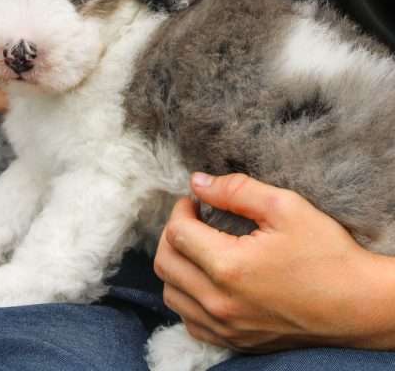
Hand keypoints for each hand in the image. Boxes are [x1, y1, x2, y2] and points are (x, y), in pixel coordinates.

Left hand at [154, 172, 394, 351]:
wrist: (359, 305)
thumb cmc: (326, 253)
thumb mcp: (284, 206)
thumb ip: (234, 190)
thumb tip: (196, 182)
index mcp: (228, 267)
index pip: (176, 232)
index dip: (181, 208)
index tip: (196, 201)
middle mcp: (220, 302)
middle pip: (165, 262)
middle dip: (172, 233)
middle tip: (194, 219)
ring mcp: (226, 327)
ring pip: (171, 293)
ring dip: (177, 264)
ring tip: (199, 246)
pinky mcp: (235, 342)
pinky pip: (189, 320)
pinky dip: (188, 296)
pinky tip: (207, 279)